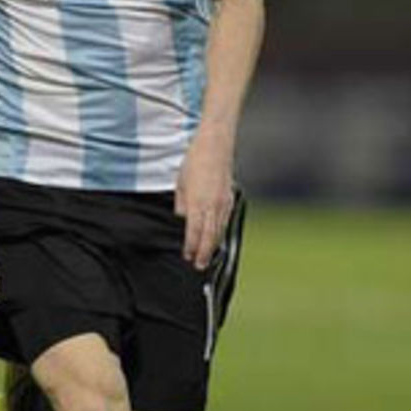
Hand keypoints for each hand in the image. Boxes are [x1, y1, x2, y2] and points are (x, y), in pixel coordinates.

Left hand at [176, 129, 234, 269]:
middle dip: (203, 253)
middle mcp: (213, 205)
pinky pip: (225, 220)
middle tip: (198, 265)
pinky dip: (220, 232)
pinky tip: (217, 237)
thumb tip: (182, 219)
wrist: (215, 145)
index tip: (187, 256)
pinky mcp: (230, 198)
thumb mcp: (180, 184)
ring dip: (213, 245)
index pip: (194, 232)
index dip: (190, 247)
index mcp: (198, 202)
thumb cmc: (195, 161)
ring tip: (207, 257)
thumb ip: (182, 205)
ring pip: (219, 230)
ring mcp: (224, 202)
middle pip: (209, 236)